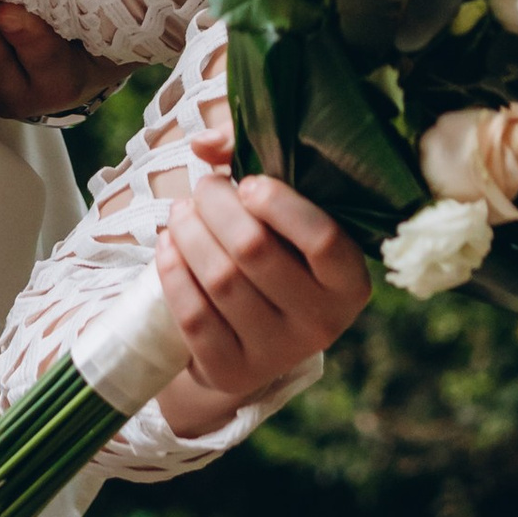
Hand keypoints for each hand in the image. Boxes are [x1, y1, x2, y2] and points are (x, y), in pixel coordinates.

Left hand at [152, 170, 369, 434]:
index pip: (323, 240)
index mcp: (349, 281)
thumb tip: (204, 144)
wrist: (256, 335)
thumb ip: (250, 158)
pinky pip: (194, 318)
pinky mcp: (232, 372)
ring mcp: (276, 354)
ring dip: (189, 234)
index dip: (280, 205)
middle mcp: (322, 323)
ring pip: (221, 281)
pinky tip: (167, 245)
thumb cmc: (276, 251)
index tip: (247, 183)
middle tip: (202, 188)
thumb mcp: (282, 210)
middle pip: (255, 252)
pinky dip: (173, 273)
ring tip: (180, 212)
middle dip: (216, 207)